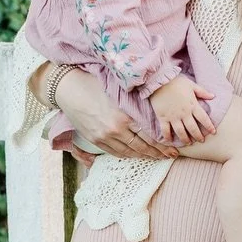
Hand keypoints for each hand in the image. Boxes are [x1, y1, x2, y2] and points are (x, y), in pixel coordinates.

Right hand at [42, 64, 177, 158]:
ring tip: (155, 158)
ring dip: (143, 156)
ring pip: (129, 152)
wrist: (68, 89)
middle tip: (170, 157)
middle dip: (158, 154)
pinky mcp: (95, 140)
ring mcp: (104, 137)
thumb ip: (135, 104)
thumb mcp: (119, 92)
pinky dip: (127, 155)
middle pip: (142, 147)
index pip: (150, 136)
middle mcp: (116, 130)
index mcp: (125, 116)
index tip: (173, 149)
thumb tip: (154, 113)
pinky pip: (115, 152)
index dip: (163, 145)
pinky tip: (136, 155)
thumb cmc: (95, 84)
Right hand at [148, 76, 215, 146]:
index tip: (213, 132)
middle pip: (193, 128)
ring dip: (185, 139)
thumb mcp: (191, 85)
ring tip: (188, 143)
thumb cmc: (176, 81)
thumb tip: (213, 96)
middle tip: (201, 141)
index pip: (204, 118)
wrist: (159, 80)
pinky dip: (168, 137)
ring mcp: (173, 116)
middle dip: (198, 136)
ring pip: (180, 132)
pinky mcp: (162, 117)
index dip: (209, 126)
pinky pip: (165, 130)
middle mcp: (184, 113)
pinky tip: (170, 141)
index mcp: (192, 105)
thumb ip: (202, 92)